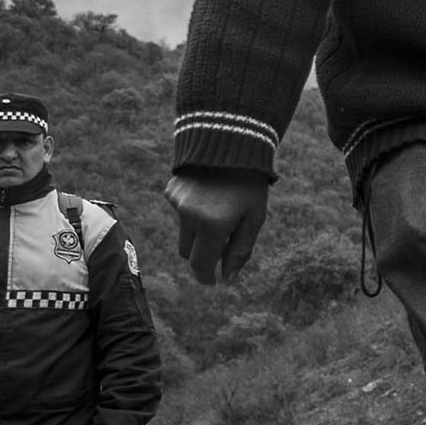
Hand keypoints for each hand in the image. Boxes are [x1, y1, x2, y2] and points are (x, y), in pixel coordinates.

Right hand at [168, 169, 270, 286]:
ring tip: (219, 208)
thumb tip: (227, 279)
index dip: (206, 277)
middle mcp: (189, 216)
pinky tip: (208, 193)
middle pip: (188, 252)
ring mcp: (177, 203)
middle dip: (203, 252)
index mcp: (212, 226)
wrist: (231, 142)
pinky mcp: (171, 191)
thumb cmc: (249, 185)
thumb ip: (240, 251)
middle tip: (224, 238)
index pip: (201, 264)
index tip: (213, 282)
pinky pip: (179, 212)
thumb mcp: (254, 218)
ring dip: (198, 230)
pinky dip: (192, 210)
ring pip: (184, 232)